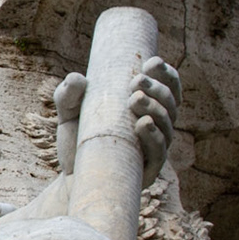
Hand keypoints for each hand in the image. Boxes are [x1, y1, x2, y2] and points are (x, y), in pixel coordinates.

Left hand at [52, 57, 180, 185]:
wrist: (70, 177)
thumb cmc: (76, 139)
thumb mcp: (67, 112)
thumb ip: (69, 93)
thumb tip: (78, 79)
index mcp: (146, 107)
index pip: (168, 87)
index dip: (165, 74)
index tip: (150, 62)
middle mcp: (155, 127)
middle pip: (171, 104)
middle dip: (157, 89)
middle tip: (136, 81)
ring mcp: (152, 150)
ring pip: (167, 126)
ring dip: (156, 109)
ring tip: (134, 99)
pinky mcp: (146, 172)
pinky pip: (158, 154)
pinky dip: (154, 137)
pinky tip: (143, 124)